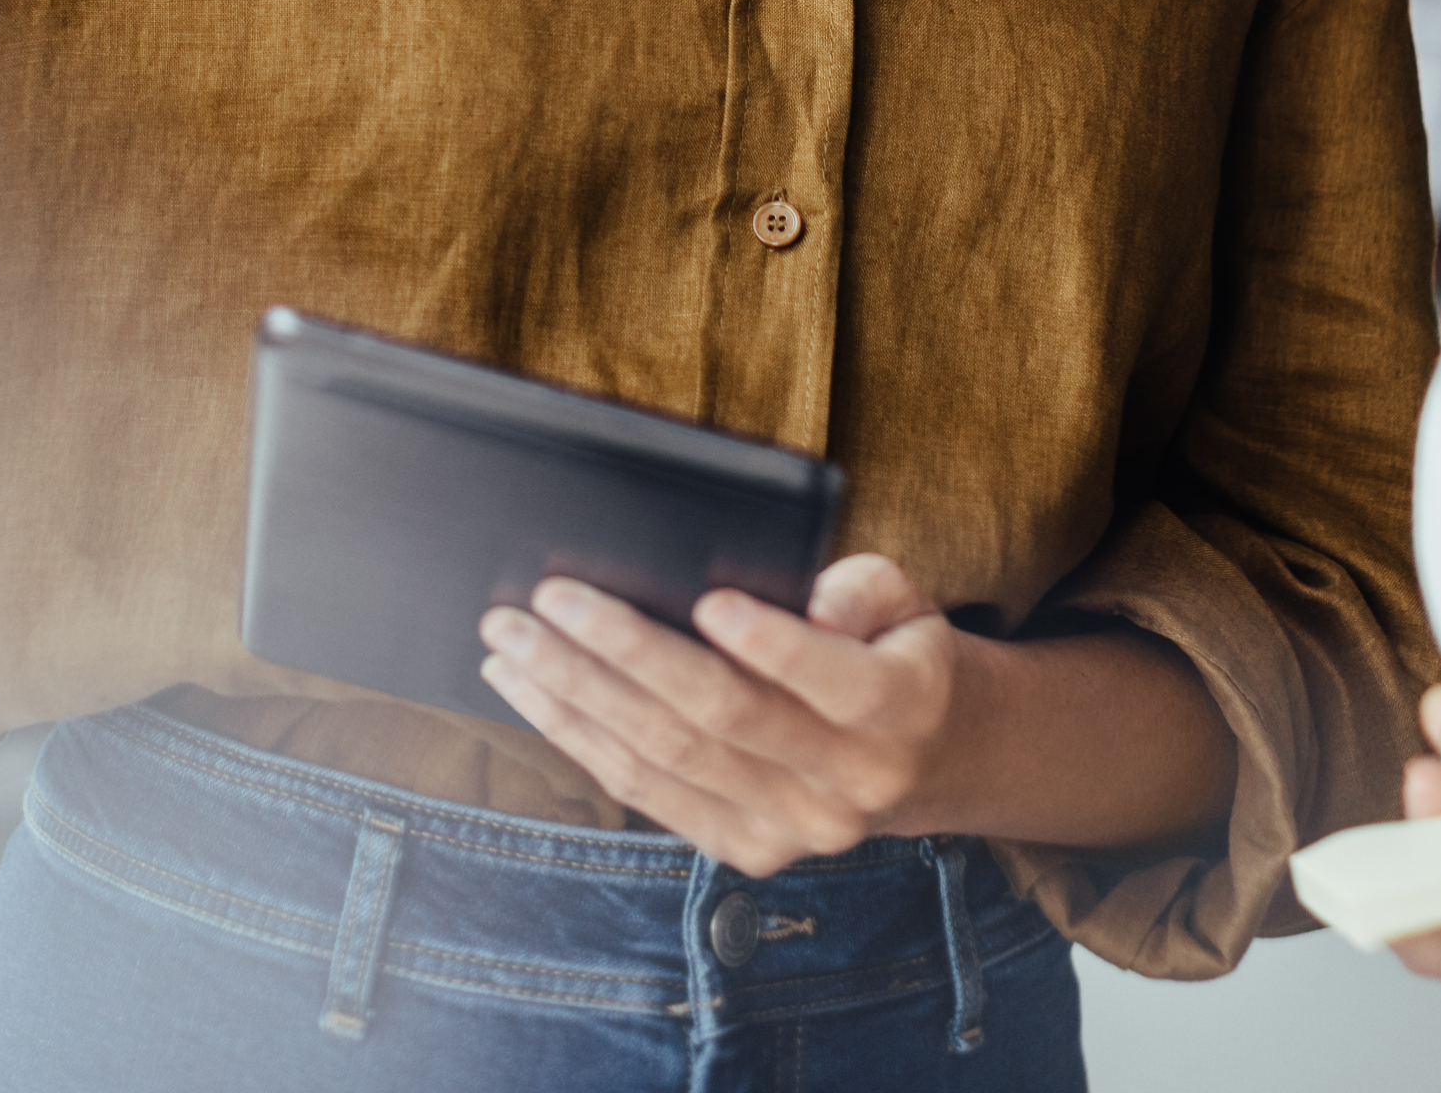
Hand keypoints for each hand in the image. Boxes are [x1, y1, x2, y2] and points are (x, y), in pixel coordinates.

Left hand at [479, 554, 1235, 868]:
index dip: (770, 644)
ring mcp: (788, 831)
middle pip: (718, 719)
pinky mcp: (744, 850)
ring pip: (666, 760)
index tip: (708, 597)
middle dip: (621, 653)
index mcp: (897, 711)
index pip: (831, 681)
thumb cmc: (898, 649)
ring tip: (510, 640)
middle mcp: (843, 787)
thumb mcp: (907, 601)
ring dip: (575, 697)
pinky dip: (583, 741)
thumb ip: (861, 590)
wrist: (930, 759)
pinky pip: (650, 794)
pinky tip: (535, 694)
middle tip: (547, 598)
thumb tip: (802, 598)